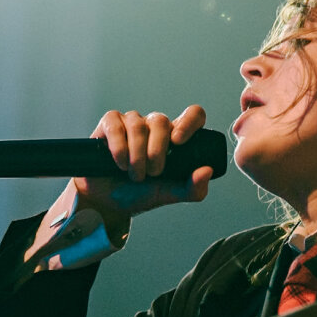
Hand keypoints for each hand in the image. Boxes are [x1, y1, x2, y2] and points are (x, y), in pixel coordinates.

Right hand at [74, 105, 212, 232]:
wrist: (107, 202)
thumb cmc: (140, 194)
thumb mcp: (169, 195)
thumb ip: (192, 189)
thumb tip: (208, 170)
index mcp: (176, 137)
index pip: (193, 115)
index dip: (189, 122)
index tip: (178, 142)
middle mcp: (155, 125)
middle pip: (161, 121)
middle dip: (155, 151)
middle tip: (151, 174)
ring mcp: (132, 122)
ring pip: (138, 125)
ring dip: (136, 155)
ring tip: (134, 174)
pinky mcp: (110, 123)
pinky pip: (116, 126)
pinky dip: (118, 147)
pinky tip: (119, 163)